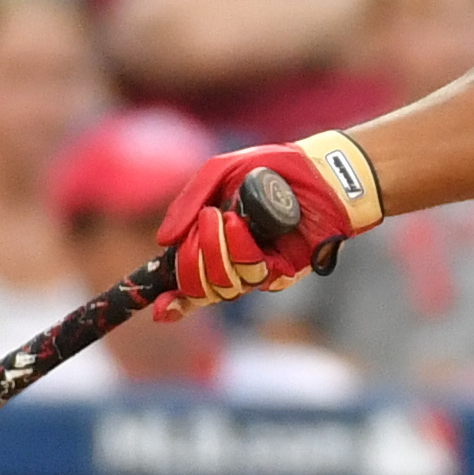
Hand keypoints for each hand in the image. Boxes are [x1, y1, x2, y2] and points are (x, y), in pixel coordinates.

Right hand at [157, 132, 382, 311]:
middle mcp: (234, 264)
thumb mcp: (219, 173)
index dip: (172, 301)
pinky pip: (249, 273)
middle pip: (199, 288)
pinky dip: (238, 248)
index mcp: (213, 244)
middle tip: (203, 222)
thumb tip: (162, 242)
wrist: (317, 171)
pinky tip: (237, 224)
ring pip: (222, 286)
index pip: (188, 284)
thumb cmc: (270, 168)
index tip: (156, 306)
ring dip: (214, 250)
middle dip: (191, 260)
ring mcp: (257, 271)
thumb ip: (187, 203)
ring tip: (224, 216)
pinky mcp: (281, 271)